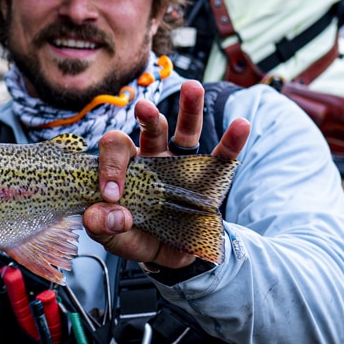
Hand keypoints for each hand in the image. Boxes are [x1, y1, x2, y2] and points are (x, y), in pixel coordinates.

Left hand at [82, 80, 249, 267]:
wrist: (168, 257)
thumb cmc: (137, 237)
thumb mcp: (114, 238)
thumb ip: (102, 226)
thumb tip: (107, 212)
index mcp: (127, 166)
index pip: (116, 148)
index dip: (110, 166)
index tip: (112, 195)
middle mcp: (154, 158)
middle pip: (151, 128)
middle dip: (148, 117)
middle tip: (144, 109)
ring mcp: (182, 165)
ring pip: (187, 132)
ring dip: (190, 108)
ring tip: (193, 87)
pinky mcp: (208, 179)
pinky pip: (222, 158)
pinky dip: (232, 142)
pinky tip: (242, 126)